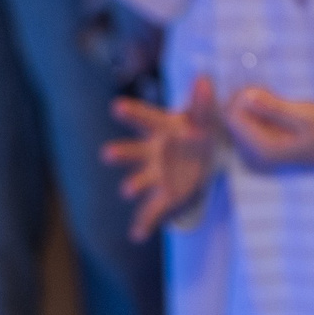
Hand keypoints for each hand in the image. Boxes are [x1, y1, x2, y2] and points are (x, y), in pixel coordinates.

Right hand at [104, 74, 222, 240]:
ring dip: (133, 185)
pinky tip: (137, 235)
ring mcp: (155, 175)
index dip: (131, 113)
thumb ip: (202, 102)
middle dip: (121, 153)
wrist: (205, 158)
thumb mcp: (204, 118)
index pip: (144, 119)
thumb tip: (204, 79)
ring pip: (140, 181)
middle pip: (133, 152)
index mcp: (159, 131)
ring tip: (128, 190)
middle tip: (108, 153)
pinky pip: (153, 210)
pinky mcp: (165, 196)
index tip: (116, 107)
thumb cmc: (198, 133)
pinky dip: (144, 223)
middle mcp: (150, 153)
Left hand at [220, 87, 313, 177]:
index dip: (242, 97)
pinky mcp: (264, 137)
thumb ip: (275, 108)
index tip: (262, 88)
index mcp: (264, 147)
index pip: (233, 117)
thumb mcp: (306, 116)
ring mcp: (260, 145)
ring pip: (239, 115)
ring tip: (275, 95)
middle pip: (231, 116)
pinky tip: (275, 100)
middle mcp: (257, 150)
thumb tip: (247, 95)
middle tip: (269, 90)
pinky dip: (257, 104)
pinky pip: (249, 117)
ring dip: (251, 99)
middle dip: (244, 98)